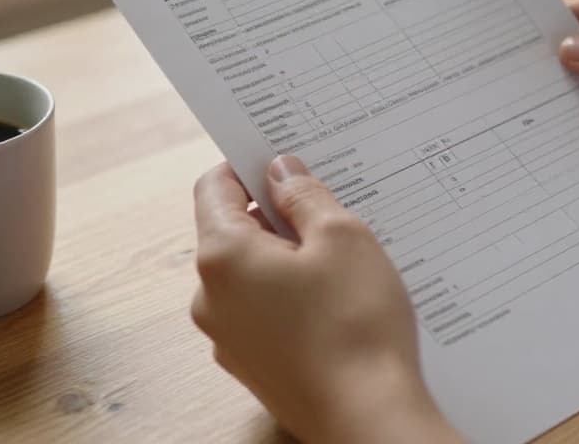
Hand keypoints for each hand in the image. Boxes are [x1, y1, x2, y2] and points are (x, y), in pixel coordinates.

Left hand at [190, 156, 461, 443]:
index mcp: (221, 256)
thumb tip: (281, 171)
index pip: (214, 186)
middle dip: (277, 215)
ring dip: (288, 258)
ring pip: (251, 274)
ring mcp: (228, 337)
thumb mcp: (342, 237)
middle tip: (330, 209)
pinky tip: (337, 302)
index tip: (286, 160)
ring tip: (343, 261)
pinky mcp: (253, 365)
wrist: (368, 418)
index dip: (249, 165)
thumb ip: (304, 196)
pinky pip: (265, 312)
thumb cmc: (355, 326)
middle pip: (232, 231)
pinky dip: (292, 297)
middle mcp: (210, 298)